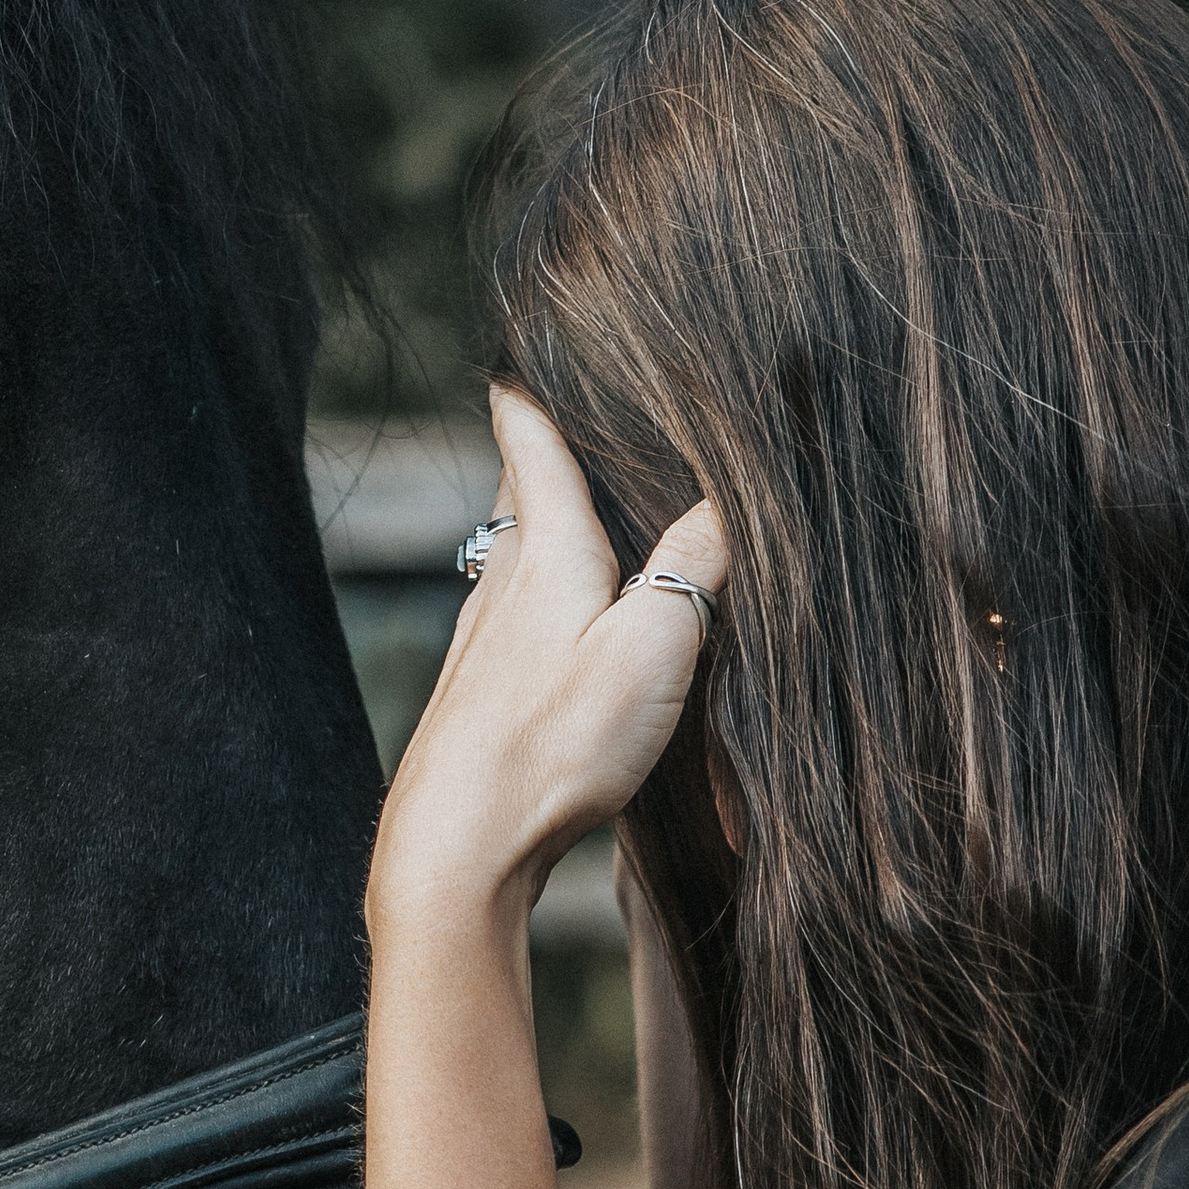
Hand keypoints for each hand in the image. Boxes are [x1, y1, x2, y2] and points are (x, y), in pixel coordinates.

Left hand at [370, 389, 727, 929]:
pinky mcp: (474, 692)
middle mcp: (502, 580)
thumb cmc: (555, 742)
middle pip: (520, 491)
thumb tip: (732, 494)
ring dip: (541, 522)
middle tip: (572, 415)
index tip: (530, 345)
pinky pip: (509, 614)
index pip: (530, 439)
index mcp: (547, 550)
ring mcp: (481, 638)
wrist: (456, 843)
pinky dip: (535, 590)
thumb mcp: (654, 647)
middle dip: (544, 451)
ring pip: (510, 553)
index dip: (531, 386)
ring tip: (578, 506)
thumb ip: (694, 566)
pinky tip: (557, 621)